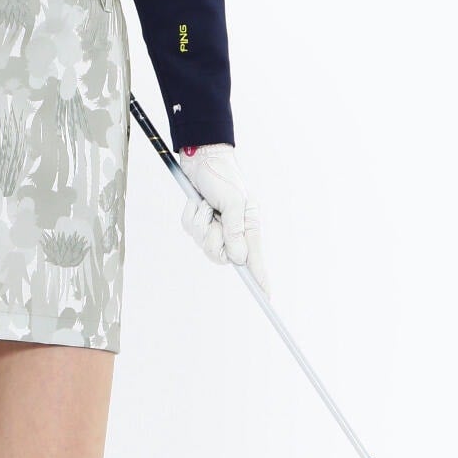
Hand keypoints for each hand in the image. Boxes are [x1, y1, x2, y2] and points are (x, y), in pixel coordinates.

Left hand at [177, 143, 268, 296]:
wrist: (201, 158)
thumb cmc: (223, 175)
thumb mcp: (233, 201)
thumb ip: (235, 231)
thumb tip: (238, 259)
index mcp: (249, 225)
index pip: (256, 259)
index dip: (261, 279)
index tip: (266, 298)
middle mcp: (234, 230)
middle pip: (222, 256)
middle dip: (212, 239)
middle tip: (212, 217)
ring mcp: (216, 227)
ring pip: (203, 244)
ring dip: (200, 223)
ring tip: (205, 204)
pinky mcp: (200, 221)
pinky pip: (190, 230)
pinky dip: (190, 215)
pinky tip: (196, 201)